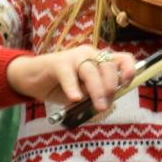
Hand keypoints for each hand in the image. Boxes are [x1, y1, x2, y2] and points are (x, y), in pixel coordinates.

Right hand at [5, 44, 138, 113]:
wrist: (32, 79)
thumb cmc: (61, 85)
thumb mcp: (84, 92)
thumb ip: (96, 94)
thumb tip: (109, 103)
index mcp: (100, 60)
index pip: (123, 59)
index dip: (129, 71)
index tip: (126, 85)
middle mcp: (90, 54)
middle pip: (108, 68)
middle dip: (110, 88)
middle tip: (104, 106)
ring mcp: (74, 57)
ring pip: (91, 71)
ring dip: (97, 90)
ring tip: (98, 107)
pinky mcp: (58, 62)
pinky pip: (69, 75)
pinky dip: (73, 88)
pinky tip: (75, 99)